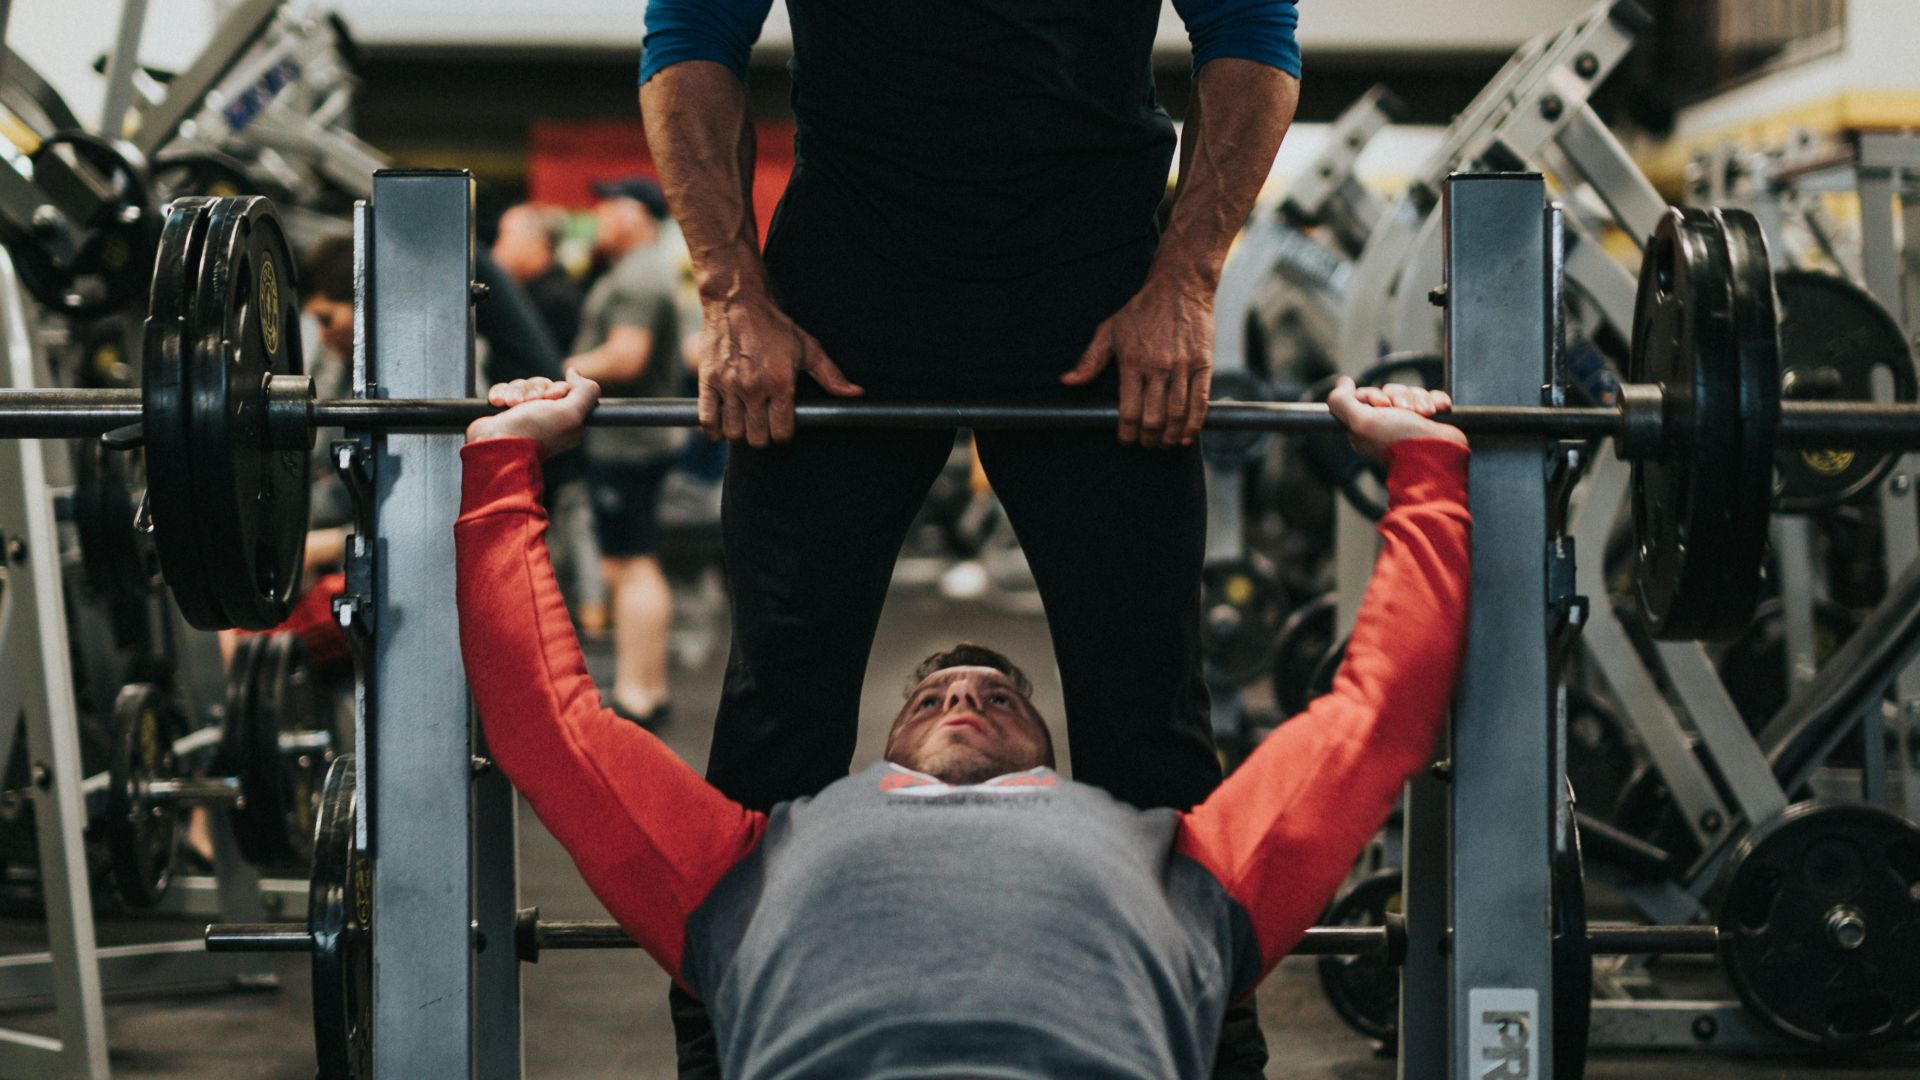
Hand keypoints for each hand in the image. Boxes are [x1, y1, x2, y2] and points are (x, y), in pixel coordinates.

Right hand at [465, 370, 600, 457]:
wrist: (495, 446)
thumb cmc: (533, 431)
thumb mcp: (570, 413)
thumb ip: (585, 391)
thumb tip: (575, 373)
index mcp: (566, 421)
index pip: (564, 389)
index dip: (556, 388)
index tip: (550, 397)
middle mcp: (547, 418)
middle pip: (543, 385)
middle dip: (534, 389)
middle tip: (529, 402)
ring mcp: (524, 415)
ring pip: (522, 386)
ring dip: (516, 391)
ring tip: (512, 404)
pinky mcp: (504, 413)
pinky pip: (504, 390)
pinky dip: (501, 393)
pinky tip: (499, 403)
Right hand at [699, 293, 860, 446]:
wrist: (737, 303)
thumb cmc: (774, 326)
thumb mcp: (807, 348)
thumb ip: (831, 375)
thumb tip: (855, 393)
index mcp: (780, 383)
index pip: (782, 432)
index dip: (784, 435)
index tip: (782, 428)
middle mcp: (754, 388)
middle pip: (757, 438)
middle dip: (762, 437)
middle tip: (763, 426)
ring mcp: (728, 386)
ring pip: (734, 432)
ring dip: (740, 434)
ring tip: (745, 423)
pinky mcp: (708, 381)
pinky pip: (707, 420)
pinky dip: (713, 431)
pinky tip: (721, 428)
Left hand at [1061, 277, 1212, 448]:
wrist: (1179, 286)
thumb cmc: (1142, 309)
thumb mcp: (1109, 330)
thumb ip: (1090, 360)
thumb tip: (1068, 382)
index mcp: (1132, 362)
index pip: (1128, 411)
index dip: (1126, 433)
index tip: (1126, 440)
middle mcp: (1157, 367)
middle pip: (1153, 418)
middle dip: (1149, 439)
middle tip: (1147, 444)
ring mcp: (1182, 366)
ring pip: (1177, 414)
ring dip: (1170, 436)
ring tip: (1165, 443)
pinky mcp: (1203, 363)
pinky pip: (1200, 401)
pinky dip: (1194, 424)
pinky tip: (1187, 436)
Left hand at [1325, 378, 1465, 462]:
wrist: (1439, 455)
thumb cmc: (1400, 440)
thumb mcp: (1362, 421)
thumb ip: (1342, 402)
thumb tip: (1343, 382)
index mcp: (1366, 427)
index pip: (1365, 396)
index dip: (1374, 395)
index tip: (1383, 406)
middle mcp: (1386, 425)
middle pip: (1390, 392)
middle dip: (1400, 397)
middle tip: (1406, 411)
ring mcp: (1409, 422)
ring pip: (1411, 393)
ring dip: (1420, 400)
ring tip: (1425, 414)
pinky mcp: (1430, 420)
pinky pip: (1432, 397)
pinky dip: (1436, 401)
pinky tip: (1439, 410)